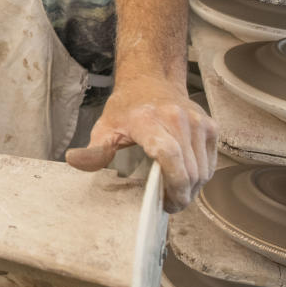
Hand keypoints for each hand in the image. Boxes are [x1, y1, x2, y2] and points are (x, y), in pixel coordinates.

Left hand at [65, 76, 217, 212]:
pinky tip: (186, 179)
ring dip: (192, 189)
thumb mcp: (105, 126)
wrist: (151, 81)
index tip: (166, 203)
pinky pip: (211, 162)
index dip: (172, 184)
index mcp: (149, 120)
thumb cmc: (128, 107)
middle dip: (182, 195)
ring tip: (176, 194)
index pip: (169, 154)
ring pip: (203, 170)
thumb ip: (94, 149)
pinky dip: (201, 176)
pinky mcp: (210, 126)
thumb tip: (74, 161)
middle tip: (169, 205)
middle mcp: (177, 119)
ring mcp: (197, 122)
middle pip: (189, 169)